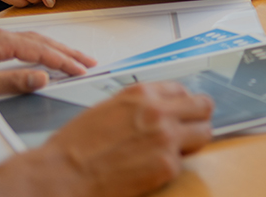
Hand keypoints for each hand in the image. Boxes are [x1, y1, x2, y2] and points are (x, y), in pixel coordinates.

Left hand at [0, 27, 95, 104]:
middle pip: (41, 41)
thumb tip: (43, 78)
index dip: (63, 61)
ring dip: (55, 50)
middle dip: (66, 52)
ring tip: (73, 58)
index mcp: (0, 41)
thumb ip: (12, 82)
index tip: (82, 69)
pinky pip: (21, 43)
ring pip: (32, 41)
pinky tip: (43, 54)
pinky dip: (39, 49)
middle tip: (89, 61)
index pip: (40, 51)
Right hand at [32, 83, 212, 196]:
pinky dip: (169, 169)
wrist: (62, 174)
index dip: (181, 105)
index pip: (182, 90)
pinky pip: (182, 164)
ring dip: (192, 142)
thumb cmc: (76, 145)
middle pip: (203, 106)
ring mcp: (166, 138)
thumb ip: (138, 105)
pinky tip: (148, 170)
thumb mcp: (109, 108)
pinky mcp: (167, 165)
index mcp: (142, 93)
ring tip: (172, 151)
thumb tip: (158, 108)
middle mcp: (159, 111)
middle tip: (187, 131)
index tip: (179, 114)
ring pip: (204, 133)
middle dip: (196, 119)